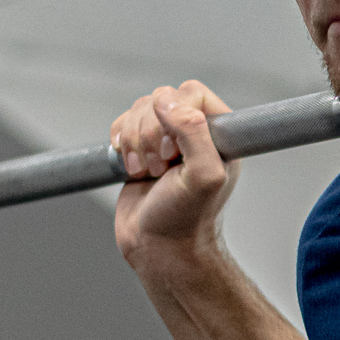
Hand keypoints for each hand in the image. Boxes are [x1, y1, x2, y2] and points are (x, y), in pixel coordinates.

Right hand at [110, 81, 239, 269]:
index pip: (192, 92)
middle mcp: (193, 132)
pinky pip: (122, 123)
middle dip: (150, 133)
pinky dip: (120, 144)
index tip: (174, 152)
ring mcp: (165, 138)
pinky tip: (132, 170)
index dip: (175, 115)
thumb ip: (194, 131)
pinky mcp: (140, 147)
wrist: (158, 246)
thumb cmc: (186, 219)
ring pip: (138, 110)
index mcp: (218, 133)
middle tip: (161, 168)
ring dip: (135, 143)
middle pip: (159, 98)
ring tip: (148, 173)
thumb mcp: (203, 176)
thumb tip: (166, 100)